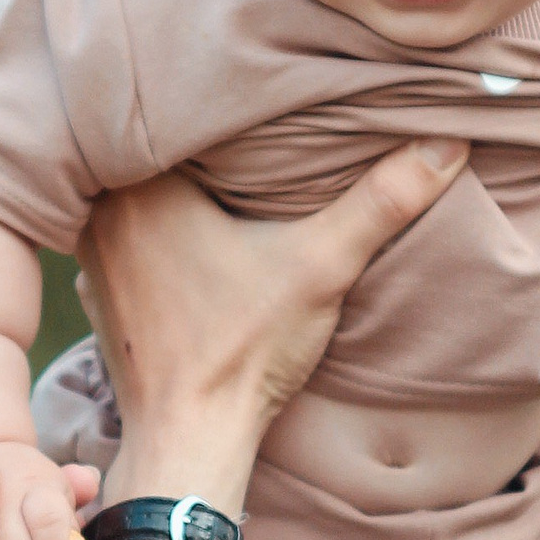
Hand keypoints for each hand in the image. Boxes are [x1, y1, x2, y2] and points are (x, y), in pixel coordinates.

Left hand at [76, 141, 468, 503]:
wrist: (191, 440)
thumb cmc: (243, 352)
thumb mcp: (322, 265)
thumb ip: (382, 200)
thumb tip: (449, 140)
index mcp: (138, 187)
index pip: (173, 113)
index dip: (216, 104)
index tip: (255, 99)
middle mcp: (100, 215)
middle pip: (152, 154)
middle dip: (198, 146)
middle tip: (244, 129)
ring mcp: (91, 259)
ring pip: (134, 198)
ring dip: (171, 192)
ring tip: (221, 176)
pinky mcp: (98, 299)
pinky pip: (125, 244)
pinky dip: (153, 239)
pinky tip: (188, 241)